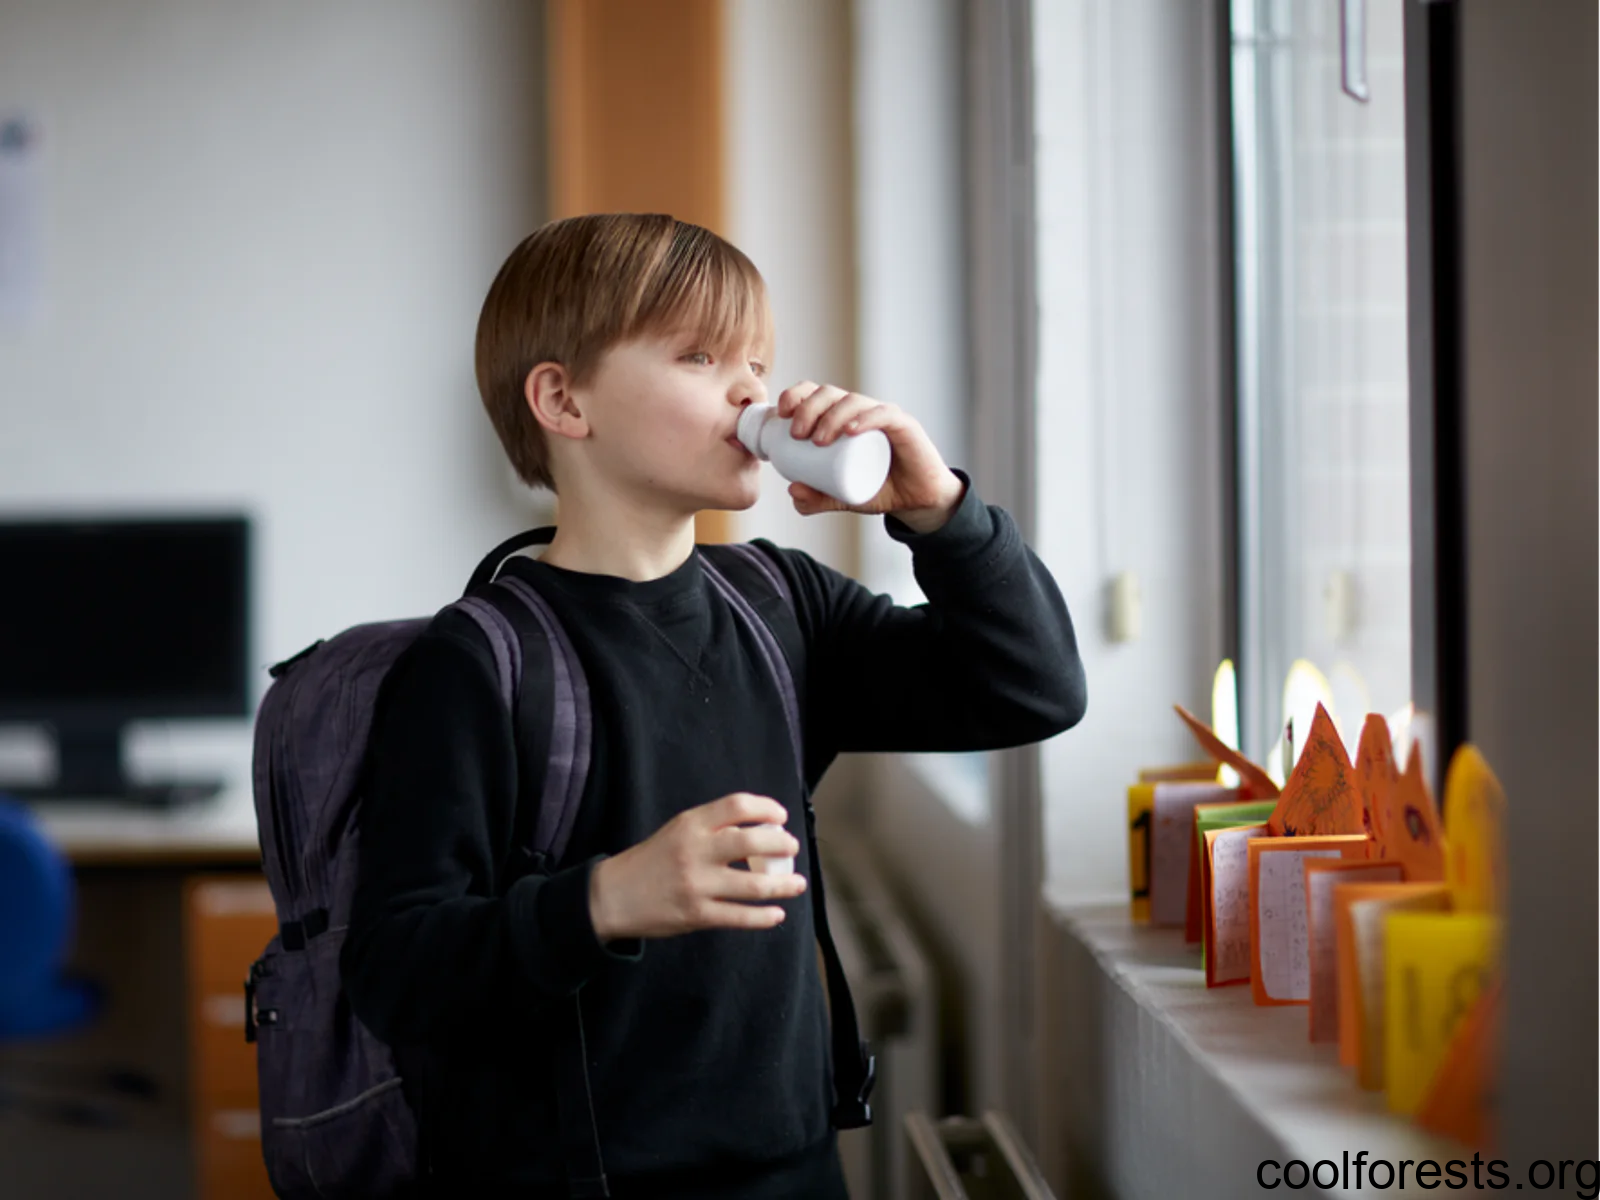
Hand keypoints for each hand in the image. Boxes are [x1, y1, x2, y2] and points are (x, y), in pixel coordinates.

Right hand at [588, 793, 805, 940]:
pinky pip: (740, 917)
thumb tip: (760, 828)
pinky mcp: (697, 915)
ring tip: (797, 884)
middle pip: (752, 841)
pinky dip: (765, 917)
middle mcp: (696, 851)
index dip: (767, 809)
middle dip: (782, 845)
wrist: (613, 896)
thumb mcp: (678, 830)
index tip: (781, 817)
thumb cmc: (652, 860)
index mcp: (691, 824)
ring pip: (754, 885)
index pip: (738, 805)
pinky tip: (777, 914)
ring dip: (783, 885)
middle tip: (791, 849)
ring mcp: (697, 885)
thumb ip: (713, 827)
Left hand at [774, 382, 965, 532]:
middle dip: (807, 408)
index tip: (780, 415)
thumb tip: (792, 490)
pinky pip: (883, 414)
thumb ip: (817, 498)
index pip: (815, 394)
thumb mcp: (842, 497)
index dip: (795, 396)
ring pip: (852, 401)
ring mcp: (882, 415)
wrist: (917, 501)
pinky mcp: (904, 425)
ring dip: (831, 416)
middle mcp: (860, 411)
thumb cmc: (881, 489)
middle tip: (796, 434)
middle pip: (829, 393)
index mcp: (842, 418)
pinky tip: (851, 430)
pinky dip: (865, 419)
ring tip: (818, 440)